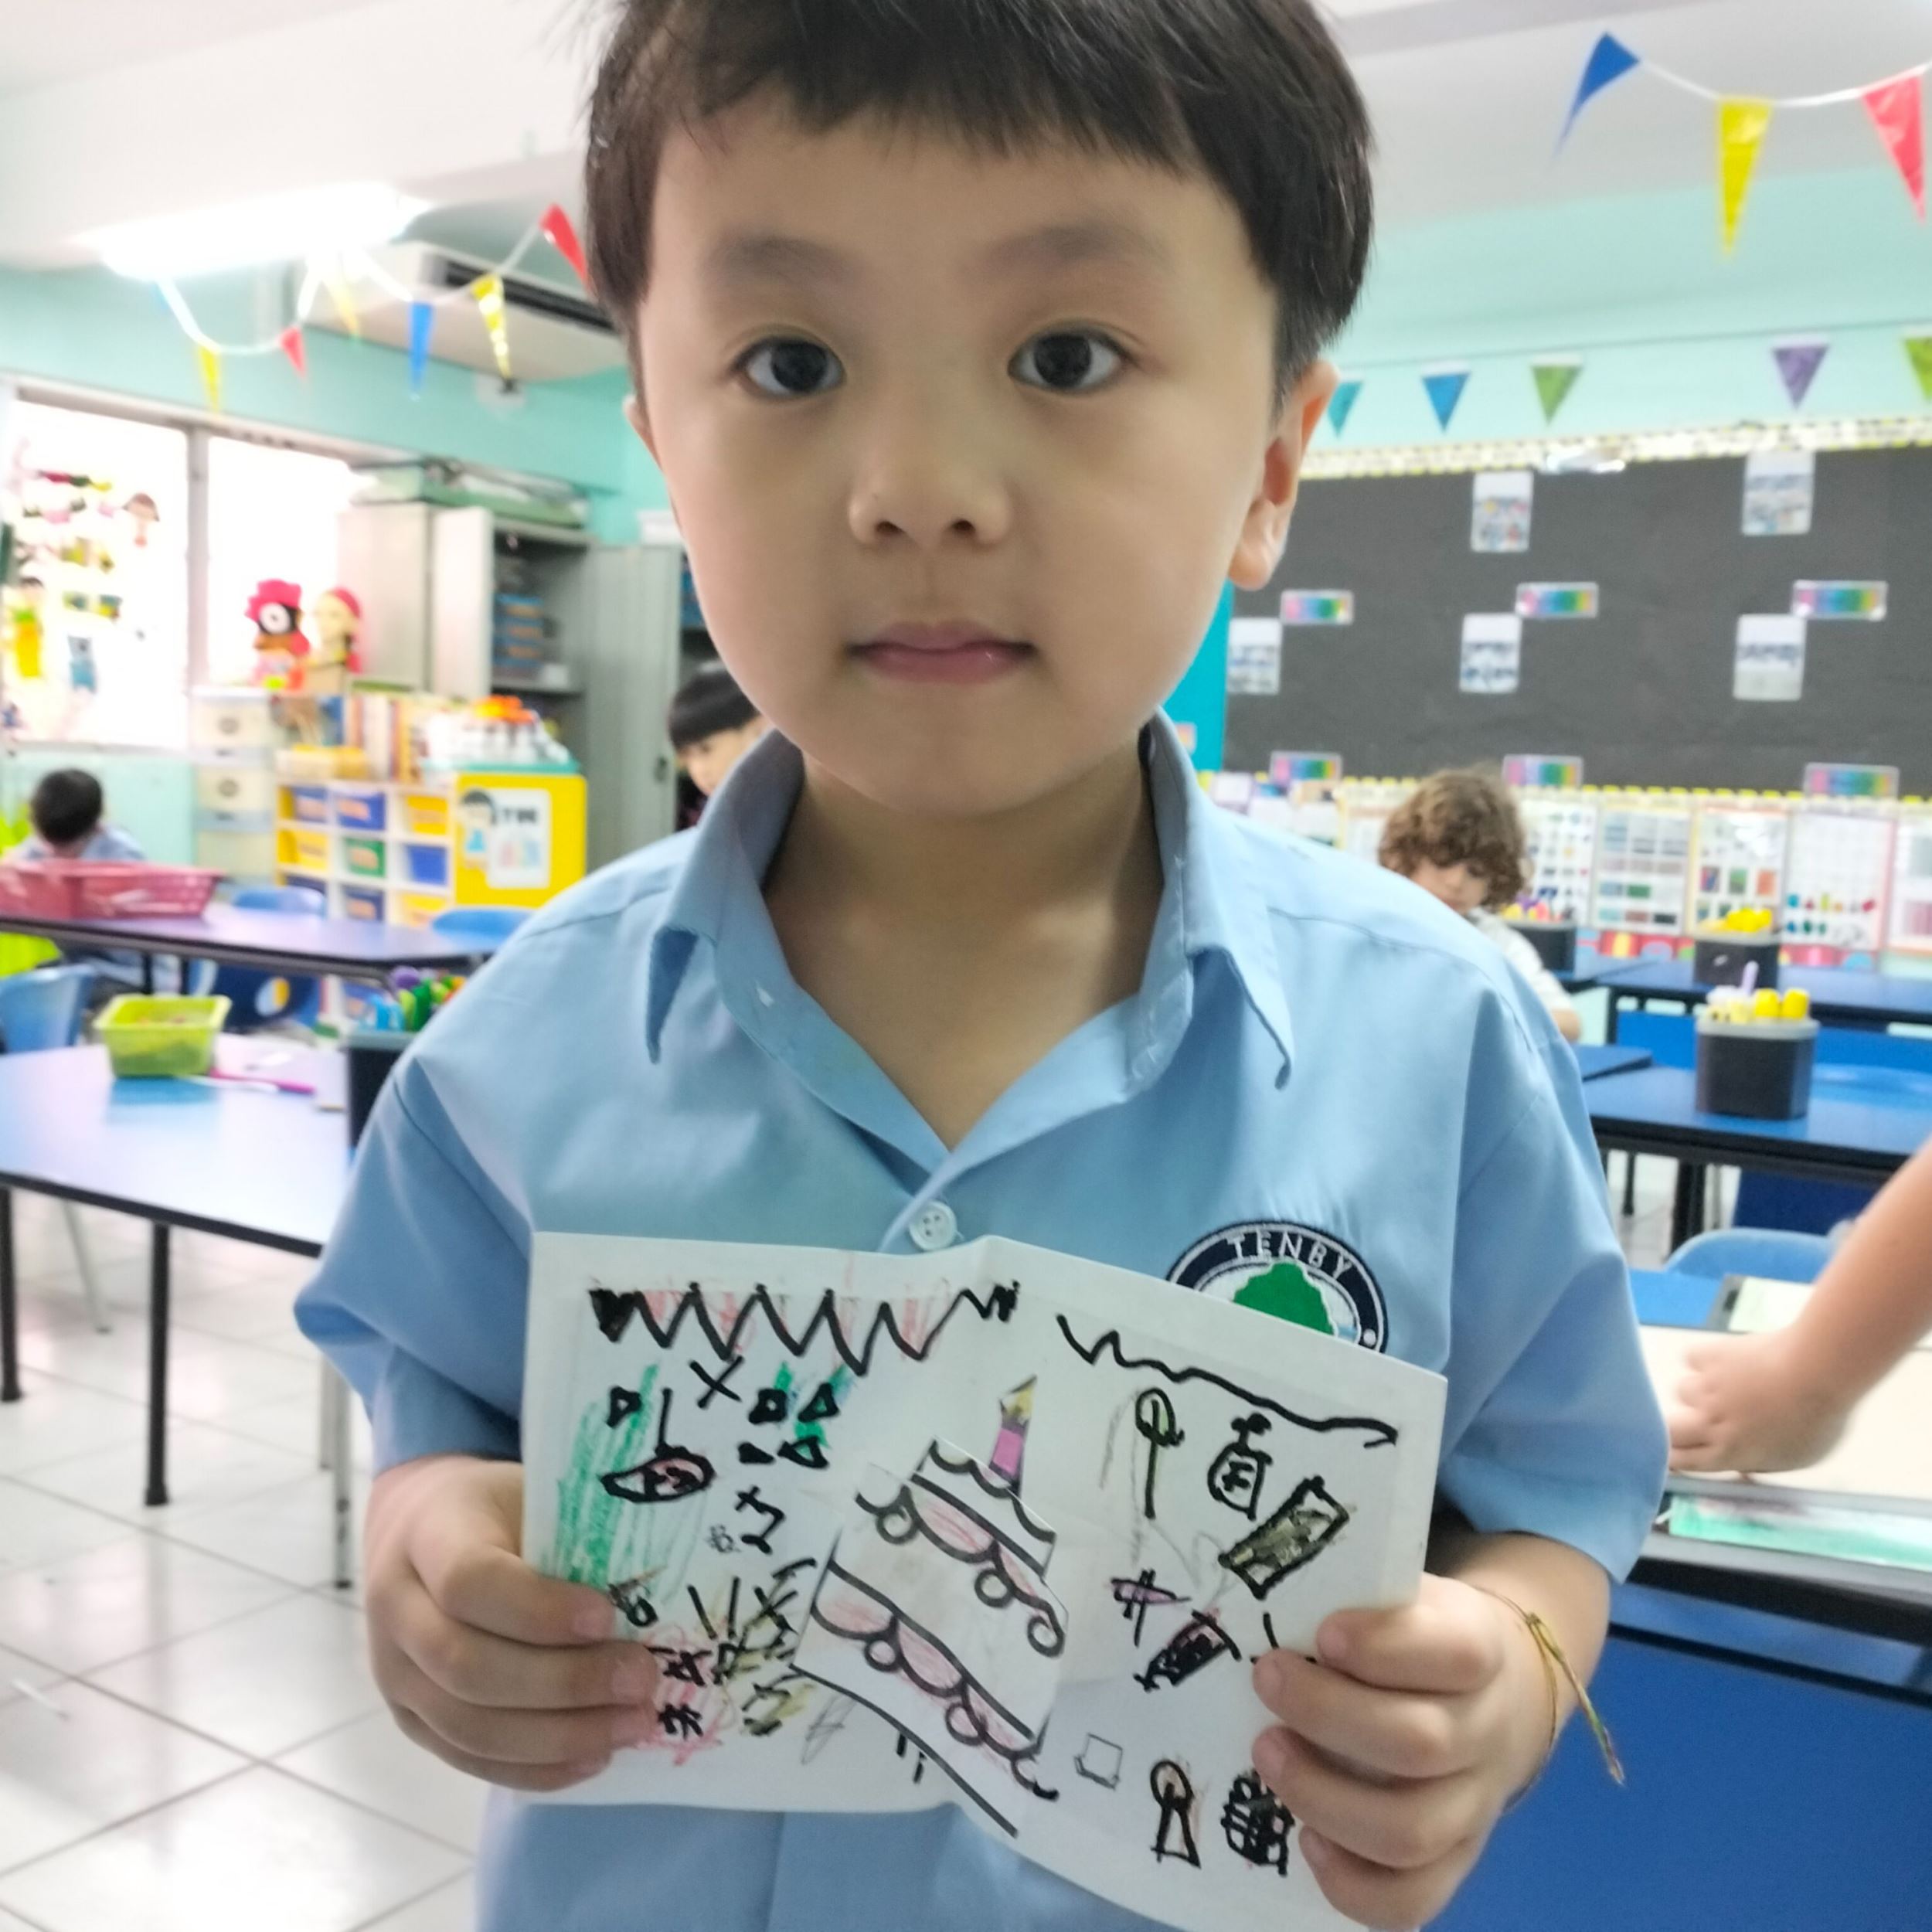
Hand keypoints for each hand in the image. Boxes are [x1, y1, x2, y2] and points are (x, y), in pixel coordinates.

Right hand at [364, 1455, 659, 1791]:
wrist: (422, 1529)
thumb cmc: (497, 1508)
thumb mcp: (529, 1494)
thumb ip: (574, 1535)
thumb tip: (657, 1589)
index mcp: (425, 1536)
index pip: (469, 1582)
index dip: (539, 1608)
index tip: (607, 1615)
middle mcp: (395, 1611)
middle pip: (468, 1666)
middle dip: (565, 1682)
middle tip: (642, 1679)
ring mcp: (395, 1676)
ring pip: (469, 1726)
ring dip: (560, 1736)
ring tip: (634, 1723)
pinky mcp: (412, 1721)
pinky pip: (470, 1760)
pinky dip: (536, 1768)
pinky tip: (595, 1757)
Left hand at [1251, 1574, 1549, 1930]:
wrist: (1497, 1690)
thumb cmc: (1418, 1632)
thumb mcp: (1403, 1593)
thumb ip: (1354, 1590)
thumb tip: (1261, 1592)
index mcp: (1480, 1649)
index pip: (1456, 1652)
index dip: (1385, 1647)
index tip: (1322, 1631)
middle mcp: (1485, 1734)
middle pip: (1420, 1745)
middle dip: (1327, 1715)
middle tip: (1266, 1678)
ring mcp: (1474, 1807)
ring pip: (1411, 1831)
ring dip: (1323, 1797)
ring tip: (1266, 1752)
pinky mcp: (1454, 1861)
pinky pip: (1411, 1901)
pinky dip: (1351, 1883)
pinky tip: (1305, 1840)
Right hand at [1668, 1330, 1850, 1473]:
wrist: (1816, 1371)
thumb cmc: (1818, 1421)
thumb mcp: (1797, 1458)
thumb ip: (1765, 1463)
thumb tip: (1745, 1467)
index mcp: (1728, 1452)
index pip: (1681, 1461)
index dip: (1675, 1457)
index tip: (1679, 1453)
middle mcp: (1709, 1422)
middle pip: (1668, 1429)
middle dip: (1677, 1427)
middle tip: (1697, 1421)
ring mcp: (1707, 1387)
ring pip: (1683, 1390)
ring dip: (1700, 1391)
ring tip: (1729, 1386)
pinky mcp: (1711, 1355)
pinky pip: (1694, 1359)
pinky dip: (1706, 1361)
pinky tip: (1729, 1361)